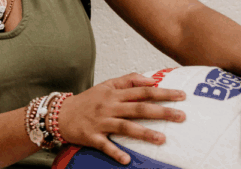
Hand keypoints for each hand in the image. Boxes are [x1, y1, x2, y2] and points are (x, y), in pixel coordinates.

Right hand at [61, 73, 187, 164]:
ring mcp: (101, 122)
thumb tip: (152, 80)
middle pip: (138, 108)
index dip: (162, 92)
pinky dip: (115, 152)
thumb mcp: (106, 85)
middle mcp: (109, 106)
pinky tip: (127, 160)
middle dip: (161, 112)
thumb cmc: (87, 101)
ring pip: (125, 127)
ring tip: (162, 139)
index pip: (142, 91)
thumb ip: (129, 80)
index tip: (181, 95)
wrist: (59, 114)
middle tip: (181, 117)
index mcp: (114, 93)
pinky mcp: (92, 136)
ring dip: (144, 133)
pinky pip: (105, 145)